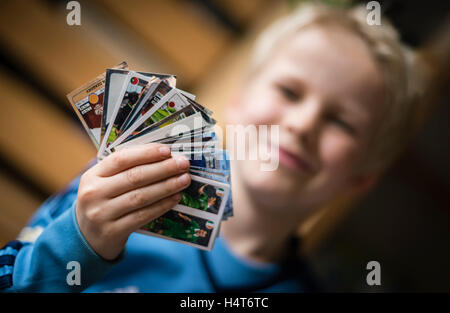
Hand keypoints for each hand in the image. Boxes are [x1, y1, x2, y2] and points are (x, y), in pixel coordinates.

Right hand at [76, 144, 189, 259]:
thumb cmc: (103, 202)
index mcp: (92, 175)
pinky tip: (175, 198)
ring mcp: (102, 214)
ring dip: (166, 186)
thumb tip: (162, 155)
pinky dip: (162, 205)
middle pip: (134, 177)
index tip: (167, 150)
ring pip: (141, 196)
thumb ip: (125, 170)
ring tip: (184, 179)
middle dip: (163, 168)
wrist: (87, 238)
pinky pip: (143, 216)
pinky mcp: (113, 231)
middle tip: (183, 163)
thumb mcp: (104, 183)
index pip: (121, 159)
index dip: (146, 153)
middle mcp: (94, 193)